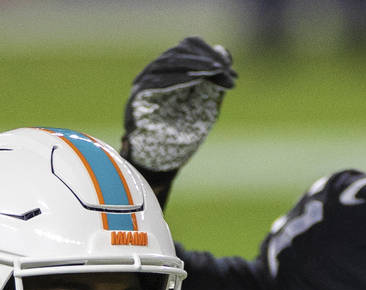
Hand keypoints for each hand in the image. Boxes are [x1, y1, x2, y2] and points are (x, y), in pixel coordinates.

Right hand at [121, 36, 236, 177]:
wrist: (162, 164)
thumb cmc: (183, 136)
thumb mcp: (206, 105)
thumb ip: (214, 81)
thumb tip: (224, 51)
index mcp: (172, 74)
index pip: (187, 48)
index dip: (208, 52)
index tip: (227, 64)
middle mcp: (155, 75)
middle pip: (178, 53)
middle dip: (203, 59)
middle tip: (223, 68)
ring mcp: (144, 85)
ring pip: (167, 63)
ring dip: (193, 65)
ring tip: (213, 70)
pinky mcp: (138, 98)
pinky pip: (156, 81)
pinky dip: (177, 78)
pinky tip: (195, 78)